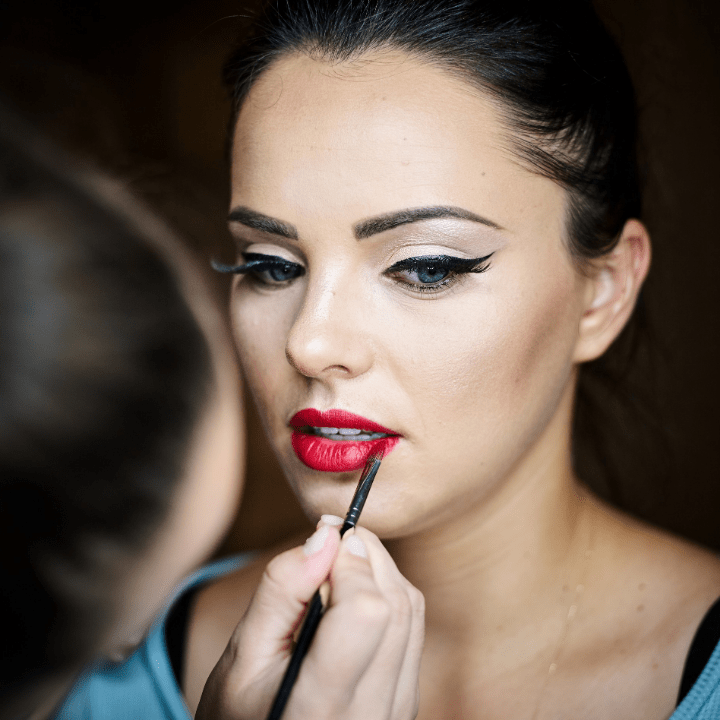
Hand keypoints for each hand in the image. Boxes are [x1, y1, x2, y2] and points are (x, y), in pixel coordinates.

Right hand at [196, 521, 423, 719]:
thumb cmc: (242, 712)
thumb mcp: (241, 656)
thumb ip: (282, 591)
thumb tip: (326, 535)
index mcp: (321, 706)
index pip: (367, 611)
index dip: (349, 563)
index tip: (322, 544)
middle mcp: (371, 712)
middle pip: (394, 603)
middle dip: (365, 555)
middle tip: (328, 544)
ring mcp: (396, 711)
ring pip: (410, 609)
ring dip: (378, 570)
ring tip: (335, 570)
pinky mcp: (405, 702)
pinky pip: (412, 628)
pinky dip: (387, 594)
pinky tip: (352, 597)